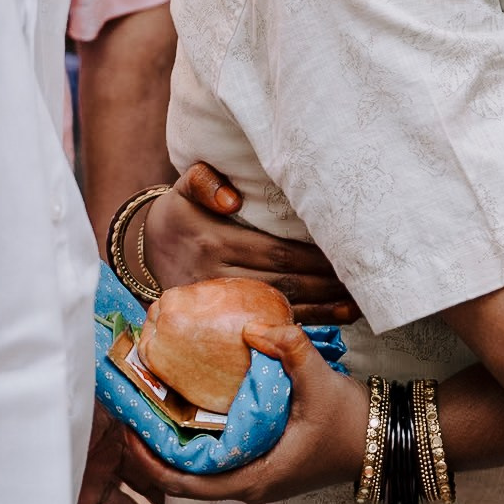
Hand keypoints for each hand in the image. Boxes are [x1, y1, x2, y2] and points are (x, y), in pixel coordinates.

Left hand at [118, 321, 371, 503]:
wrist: (384, 439)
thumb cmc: (351, 423)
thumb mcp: (320, 384)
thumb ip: (292, 351)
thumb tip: (257, 324)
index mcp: (251, 479)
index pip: (182, 482)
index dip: (147, 459)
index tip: (126, 427)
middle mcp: (247, 484)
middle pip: (182, 473)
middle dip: (153, 443)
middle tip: (133, 403)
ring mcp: (255, 474)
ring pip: (199, 464)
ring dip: (173, 437)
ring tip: (154, 398)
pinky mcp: (263, 461)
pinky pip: (217, 453)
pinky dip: (198, 431)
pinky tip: (191, 398)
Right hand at [141, 162, 358, 323]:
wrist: (142, 254)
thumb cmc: (176, 215)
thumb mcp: (181, 188)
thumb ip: (202, 181)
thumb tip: (231, 199)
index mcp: (214, 242)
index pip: (275, 254)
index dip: (312, 260)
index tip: (344, 258)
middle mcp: (216, 278)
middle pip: (282, 285)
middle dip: (324, 286)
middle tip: (361, 285)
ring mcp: (216, 304)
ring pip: (276, 307)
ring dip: (319, 310)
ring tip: (354, 308)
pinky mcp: (218, 321)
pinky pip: (262, 323)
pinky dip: (297, 323)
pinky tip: (327, 322)